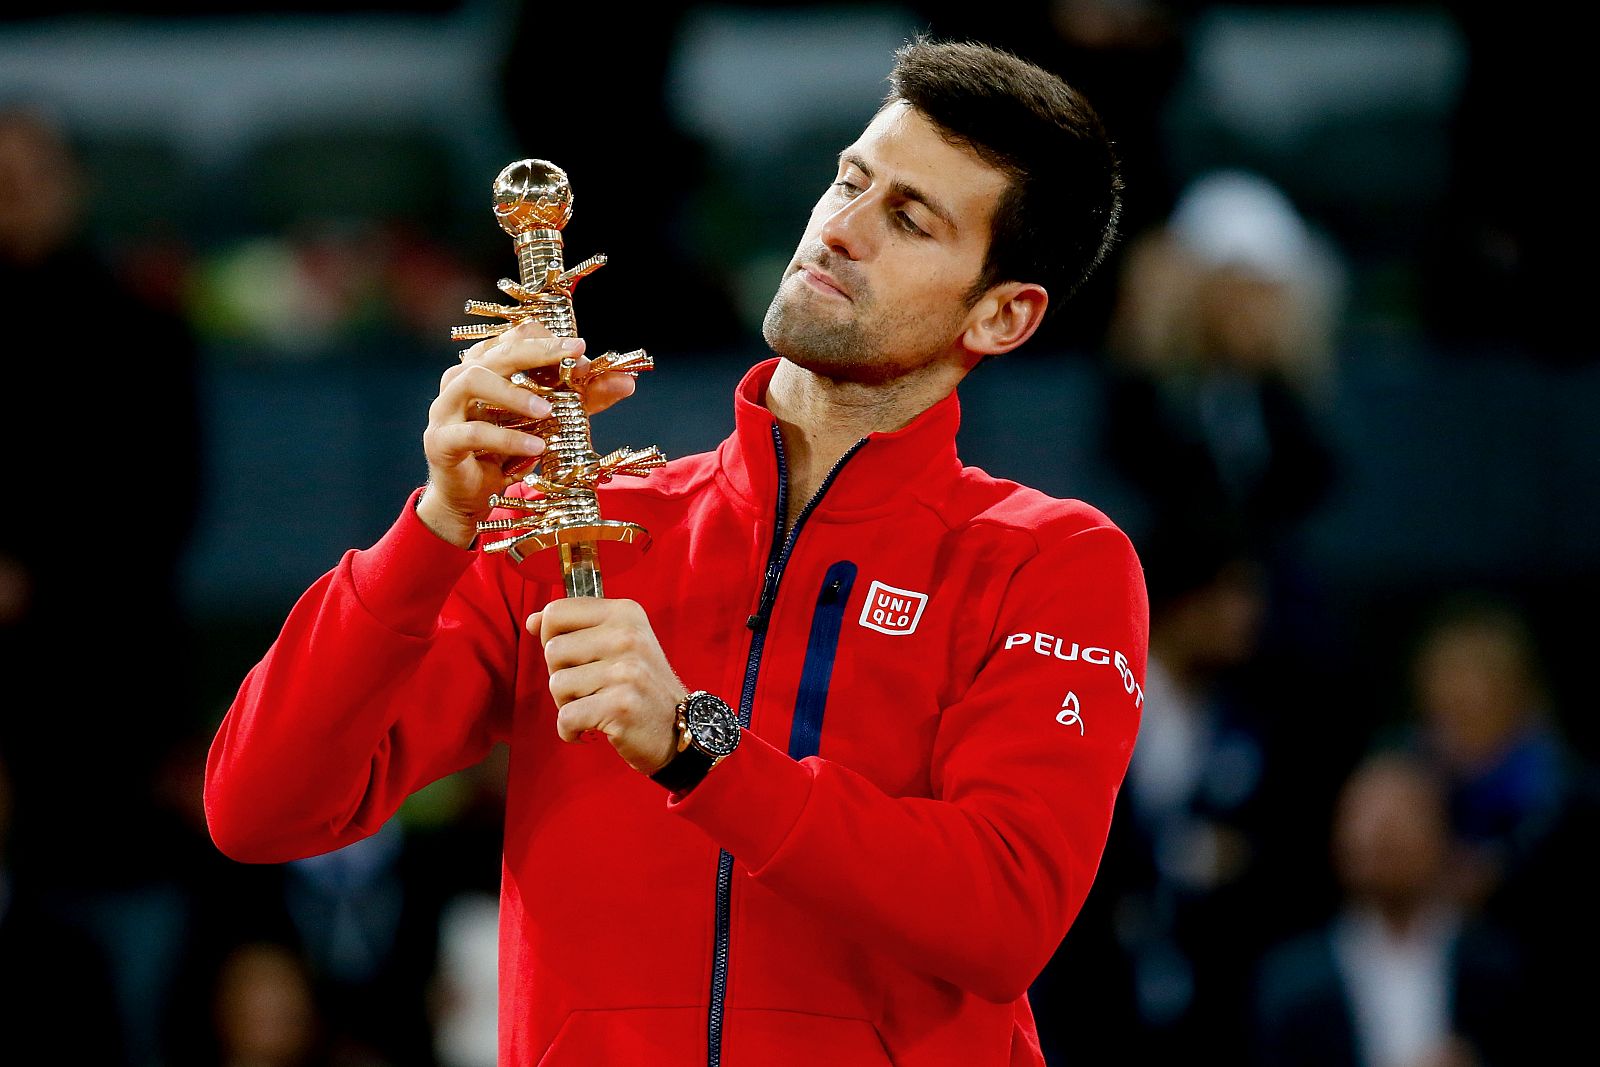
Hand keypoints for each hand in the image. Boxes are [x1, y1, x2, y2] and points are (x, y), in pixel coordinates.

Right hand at [417, 321, 637, 546]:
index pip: (516, 337)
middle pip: (497, 352)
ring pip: (473, 381)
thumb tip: (628, 383)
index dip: (550, 342)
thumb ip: (584, 400)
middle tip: (574, 356)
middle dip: (538, 353)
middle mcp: (460, 378)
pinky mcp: (441, 441)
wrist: (470, 495)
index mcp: (486, 364)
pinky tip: (536, 449)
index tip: (582, 353)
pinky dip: (507, 439)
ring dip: (515, 393)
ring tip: (549, 411)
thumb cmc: (508, 450)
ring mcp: (445, 408)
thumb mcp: (550, 422)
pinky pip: (473, 433)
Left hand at [528, 598, 685, 774]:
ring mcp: (626, 671)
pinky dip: (571, 730)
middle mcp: (627, 636)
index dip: (551, 637)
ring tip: (597, 706)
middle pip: (552, 650)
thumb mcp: (618, 643)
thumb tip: (532, 622)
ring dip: (568, 705)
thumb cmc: (641, 685)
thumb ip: (575, 628)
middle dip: (562, 675)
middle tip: (593, 688)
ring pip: (556, 685)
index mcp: (625, 612)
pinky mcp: (620, 706)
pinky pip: (566, 717)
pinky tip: (592, 728)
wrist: (682, 727)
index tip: (573, 657)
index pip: (556, 611)